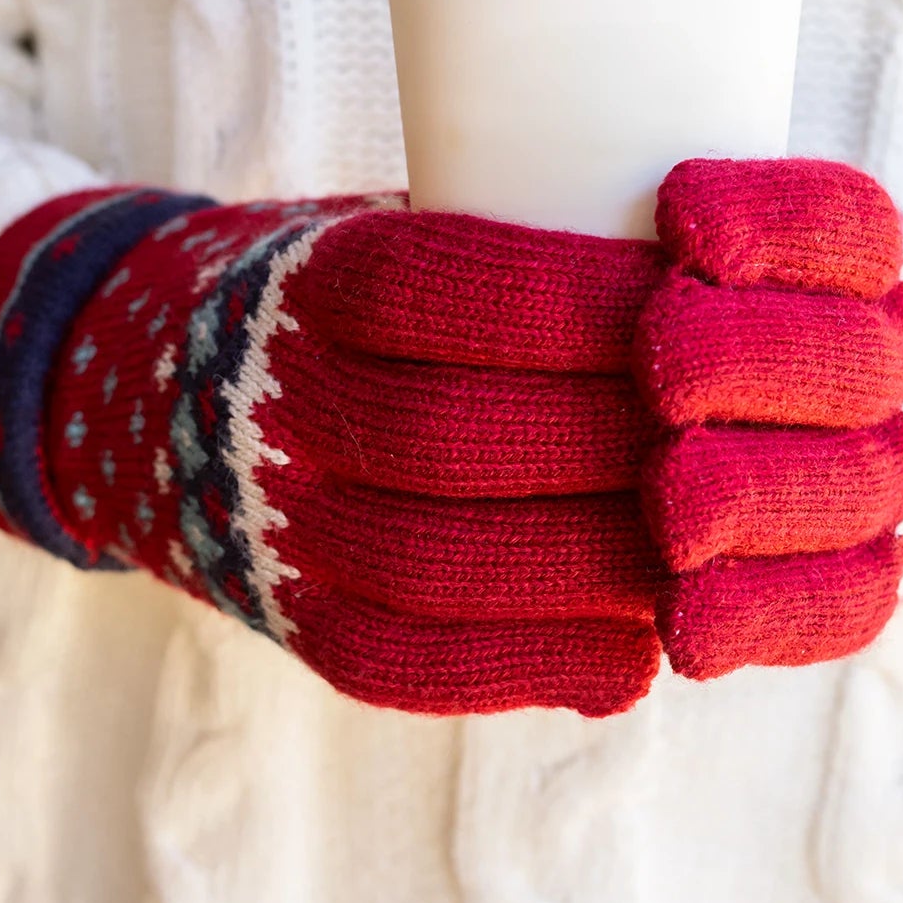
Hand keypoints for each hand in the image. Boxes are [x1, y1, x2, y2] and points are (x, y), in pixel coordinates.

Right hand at [0, 190, 666, 716]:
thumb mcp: (406, 236)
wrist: (174, 395)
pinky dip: (529, 666)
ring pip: (432, 562)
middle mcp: (274, 407)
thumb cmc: (358, 309)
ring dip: (587, 566)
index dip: (574, 298)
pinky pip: (405, 662)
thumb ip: (522, 271)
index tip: (692, 298)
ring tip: (705, 559)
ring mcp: (273, 526)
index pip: (435, 284)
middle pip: (445, 431)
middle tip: (728, 442)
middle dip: (605, 439)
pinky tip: (632, 660)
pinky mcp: (294, 623)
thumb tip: (714, 310)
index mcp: (305, 285)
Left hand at [633, 157, 902, 678]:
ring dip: (753, 497)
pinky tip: (683, 621)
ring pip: (843, 493)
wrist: (860, 434)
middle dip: (745, 360)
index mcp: (861, 267)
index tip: (677, 216)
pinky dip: (757, 617)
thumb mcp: (723, 259)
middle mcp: (887, 371)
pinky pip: (830, 608)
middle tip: (659, 365)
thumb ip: (655, 246)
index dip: (767, 221)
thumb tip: (493, 147)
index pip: (841, 226)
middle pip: (847, 361)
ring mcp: (882, 483)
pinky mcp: (860, 586)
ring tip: (668, 502)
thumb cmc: (732, 327)